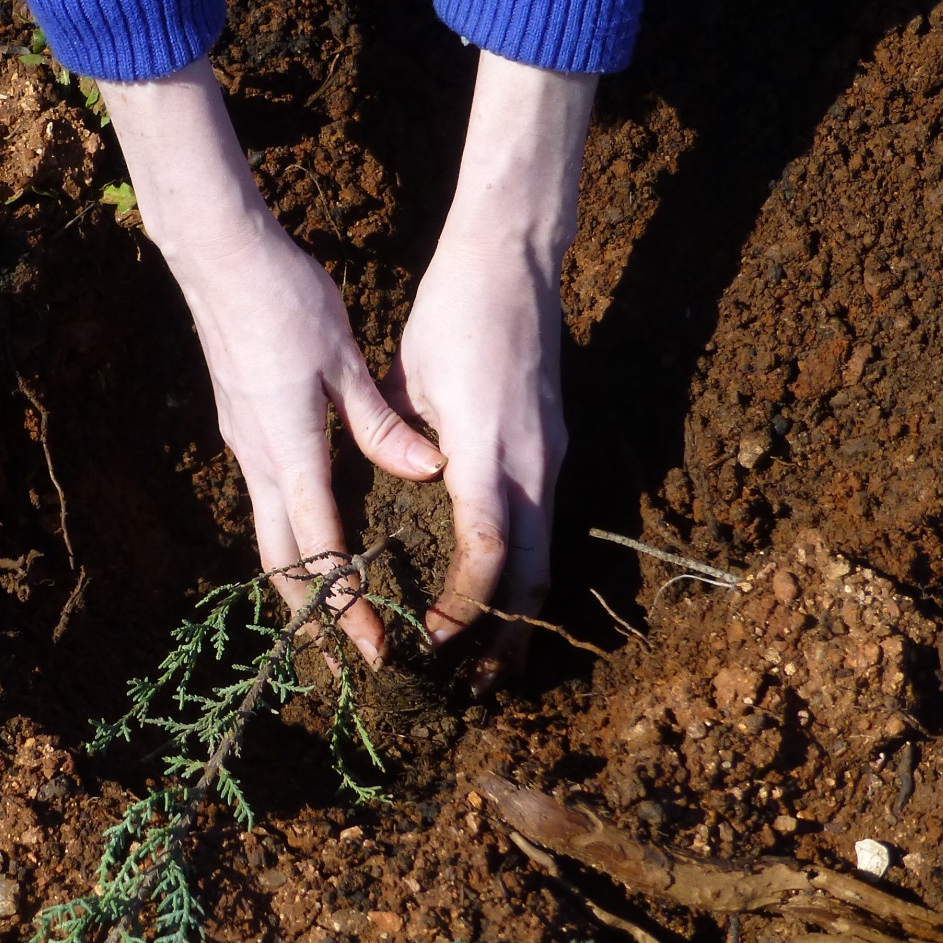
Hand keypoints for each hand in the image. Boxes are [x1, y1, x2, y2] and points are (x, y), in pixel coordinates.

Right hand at [98, 62, 445, 662]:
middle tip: (348, 663)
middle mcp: (259, 460)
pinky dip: (293, 542)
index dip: (347, 605)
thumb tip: (427, 469)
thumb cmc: (284, 300)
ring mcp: (245, 447)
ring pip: (269, 538)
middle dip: (316, 620)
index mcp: (289, 450)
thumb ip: (381, 422)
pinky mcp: (242, 431)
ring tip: (332, 626)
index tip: (374, 647)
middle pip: (282, 563)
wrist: (216, 256)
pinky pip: (267, 503)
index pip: (320, 548)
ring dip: (300, 586)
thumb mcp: (343, 360)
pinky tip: (319, 547)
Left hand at [389, 234, 565, 689]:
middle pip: (532, 575)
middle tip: (476, 686)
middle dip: (508, 638)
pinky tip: (501, 590)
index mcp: (487, 450)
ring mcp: (551, 455)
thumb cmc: (454, 309)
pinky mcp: (554, 446)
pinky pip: (543, 524)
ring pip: (544, 554)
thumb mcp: (411, 374)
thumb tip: (388, 486)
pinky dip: (523, 569)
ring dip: (520, 612)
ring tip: (492, 657)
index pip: (487, 551)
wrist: (516, 256)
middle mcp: (532, 463)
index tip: (432, 638)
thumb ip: (397, 436)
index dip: (463, 606)